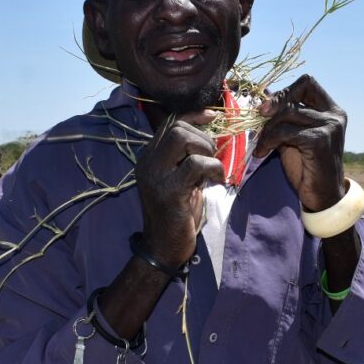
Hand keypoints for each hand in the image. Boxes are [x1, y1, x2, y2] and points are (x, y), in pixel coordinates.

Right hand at [134, 109, 222, 267]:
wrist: (163, 248)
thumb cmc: (177, 215)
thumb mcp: (182, 180)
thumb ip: (189, 159)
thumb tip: (214, 136)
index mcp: (149, 158)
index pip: (169, 122)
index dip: (193, 115)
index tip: (213, 116)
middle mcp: (147, 163)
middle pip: (176, 126)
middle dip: (202, 135)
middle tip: (212, 155)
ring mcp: (155, 176)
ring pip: (181, 138)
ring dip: (206, 148)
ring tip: (213, 168)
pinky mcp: (169, 191)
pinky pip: (194, 164)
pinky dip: (212, 167)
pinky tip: (217, 179)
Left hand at [253, 75, 346, 212]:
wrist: (322, 196)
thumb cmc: (307, 167)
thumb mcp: (292, 136)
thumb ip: (283, 117)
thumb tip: (263, 95)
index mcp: (331, 110)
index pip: (307, 82)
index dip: (285, 91)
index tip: (268, 106)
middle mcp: (334, 115)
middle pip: (295, 95)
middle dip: (273, 107)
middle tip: (258, 119)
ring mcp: (329, 127)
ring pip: (288, 113)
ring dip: (268, 128)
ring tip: (260, 144)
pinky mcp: (320, 141)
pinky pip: (286, 131)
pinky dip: (269, 140)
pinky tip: (262, 152)